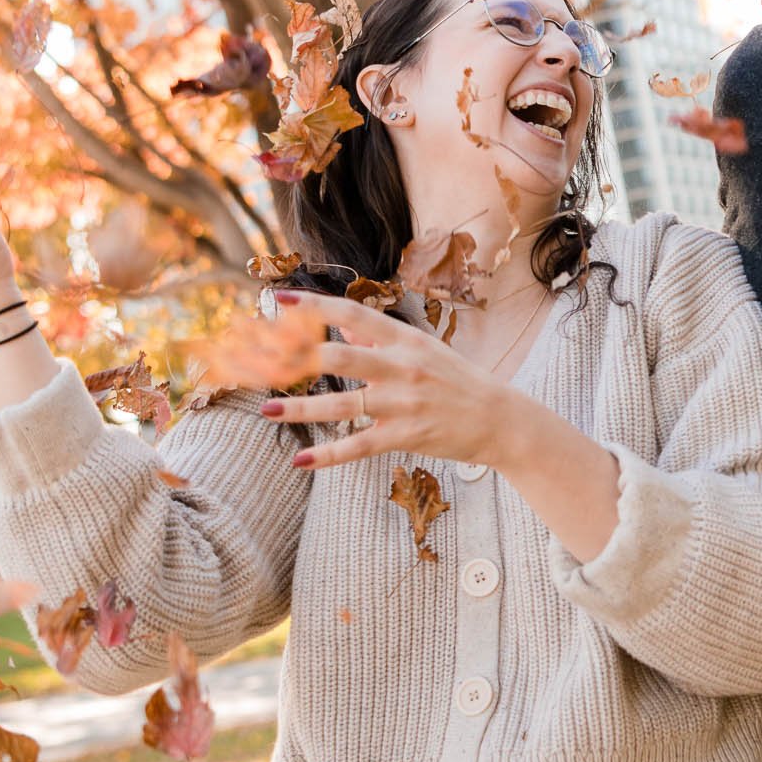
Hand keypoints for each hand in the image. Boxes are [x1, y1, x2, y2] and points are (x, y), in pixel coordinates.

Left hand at [260, 291, 533, 470]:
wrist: (499, 419)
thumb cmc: (457, 380)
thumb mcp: (422, 349)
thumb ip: (379, 337)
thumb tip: (339, 318)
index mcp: (405, 340)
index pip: (353, 314)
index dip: (315, 307)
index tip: (280, 300)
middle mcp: (402, 368)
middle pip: (340, 357)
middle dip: (297, 357)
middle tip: (261, 356)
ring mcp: (403, 404)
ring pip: (343, 406)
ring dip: (301, 409)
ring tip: (267, 409)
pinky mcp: (405, 436)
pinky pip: (358, 446)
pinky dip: (328, 456)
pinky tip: (300, 461)